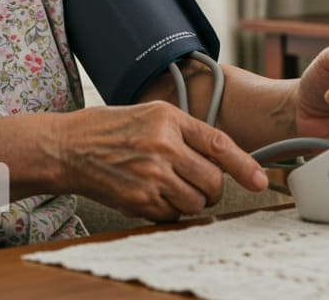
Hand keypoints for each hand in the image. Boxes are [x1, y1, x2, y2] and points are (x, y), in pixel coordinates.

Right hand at [54, 102, 267, 221]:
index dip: (245, 165)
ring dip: (191, 200)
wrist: (67, 147)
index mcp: (168, 119)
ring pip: (196, 202)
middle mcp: (163, 146)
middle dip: (211, 187)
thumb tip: (219, 156)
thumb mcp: (150, 114)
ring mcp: (151, 175)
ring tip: (170, 186)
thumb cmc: (108, 129)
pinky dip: (169, 209)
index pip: (219, 143)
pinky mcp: (139, 200)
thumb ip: (184, 131)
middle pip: (212, 181)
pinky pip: (172, 214)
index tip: (261, 180)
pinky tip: (151, 193)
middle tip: (199, 183)